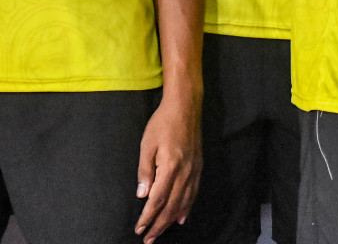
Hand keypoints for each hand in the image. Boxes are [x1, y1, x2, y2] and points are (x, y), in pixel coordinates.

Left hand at [134, 94, 200, 242]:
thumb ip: (145, 171)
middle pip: (172, 206)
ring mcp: (194, 170)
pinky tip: (182, 217)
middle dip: (159, 225)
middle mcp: (185, 172)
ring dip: (172, 220)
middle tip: (148, 239)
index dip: (148, 217)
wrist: (185, 107)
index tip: (139, 229)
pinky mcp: (198, 167)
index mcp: (170, 167)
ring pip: (184, 202)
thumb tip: (142, 195)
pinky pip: (193, 192)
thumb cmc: (162, 124)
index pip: (157, 200)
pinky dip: (187, 207)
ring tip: (162, 232)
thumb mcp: (146, 145)